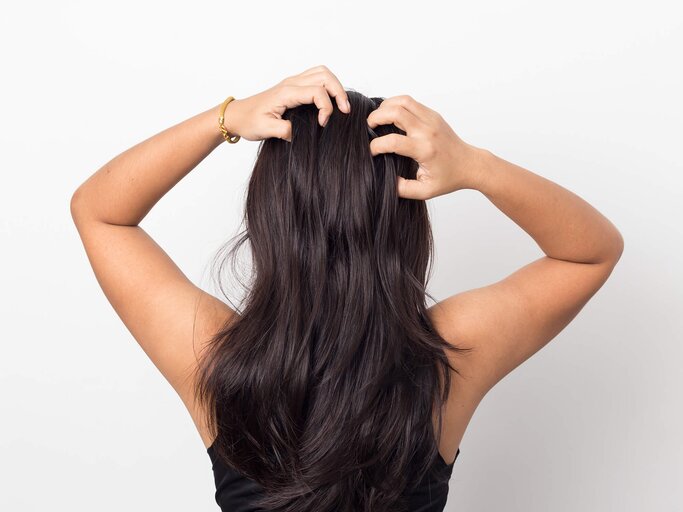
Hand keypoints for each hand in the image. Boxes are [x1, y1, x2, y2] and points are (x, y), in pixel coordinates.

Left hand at [221, 65, 350, 141]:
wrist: (237, 115)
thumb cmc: (249, 121)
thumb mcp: (265, 130)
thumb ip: (284, 131)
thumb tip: (301, 133)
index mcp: (286, 92)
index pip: (317, 92)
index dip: (326, 108)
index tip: (323, 125)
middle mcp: (291, 83)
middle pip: (325, 75)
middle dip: (339, 92)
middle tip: (344, 111)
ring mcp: (293, 83)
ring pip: (322, 73)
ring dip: (335, 86)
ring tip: (340, 105)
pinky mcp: (293, 87)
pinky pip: (316, 77)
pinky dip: (328, 86)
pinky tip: (329, 102)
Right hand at [367, 95, 486, 198]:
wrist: (469, 164)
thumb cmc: (448, 178)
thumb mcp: (425, 191)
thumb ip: (403, 189)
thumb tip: (387, 180)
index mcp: (425, 150)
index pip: (393, 141)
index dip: (376, 146)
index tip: (371, 152)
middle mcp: (428, 131)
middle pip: (396, 112)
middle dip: (376, 117)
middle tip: (369, 127)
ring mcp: (431, 119)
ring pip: (403, 101)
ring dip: (385, 106)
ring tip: (378, 119)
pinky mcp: (433, 114)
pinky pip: (410, 102)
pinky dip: (395, 105)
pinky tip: (389, 116)